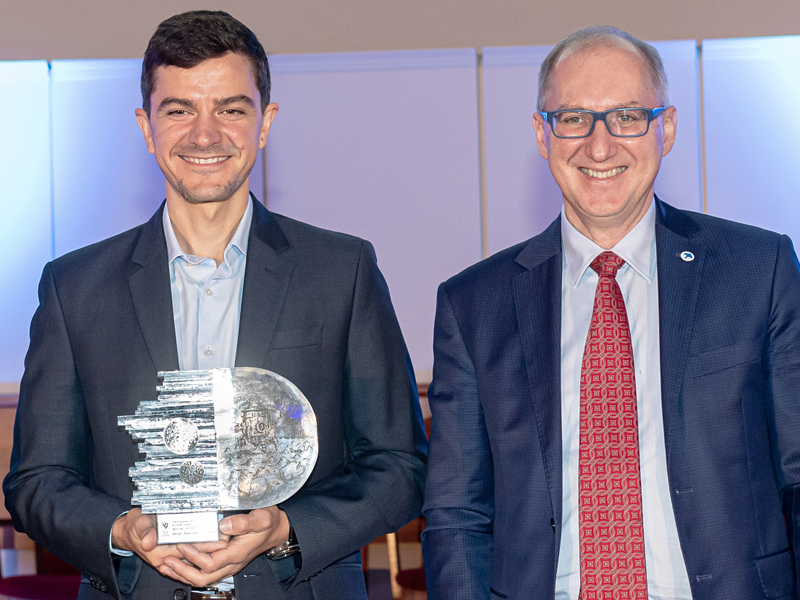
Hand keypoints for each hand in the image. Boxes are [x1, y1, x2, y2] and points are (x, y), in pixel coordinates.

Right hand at [111, 508, 225, 576]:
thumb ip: (145, 531)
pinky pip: (188, 554)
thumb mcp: (138, 524)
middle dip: (211, 547)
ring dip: (208, 548)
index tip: (219, 541)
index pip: (187, 550)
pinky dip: (200, 548)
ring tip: (225, 539)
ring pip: (193, 555)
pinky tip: (212, 542)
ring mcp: (169, 557)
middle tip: (228, 539)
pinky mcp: (172, 553)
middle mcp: (166, 558)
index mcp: (159, 552)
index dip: (204, 546)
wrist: (127, 532)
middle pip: (193, 554)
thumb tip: (149, 541)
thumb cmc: (134, 526)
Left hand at [160, 507, 290, 585]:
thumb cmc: (269, 522)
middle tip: (166, 561)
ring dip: (183, 574)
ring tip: (166, 565)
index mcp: (238, 553)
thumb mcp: (261, 517)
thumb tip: (222, 526)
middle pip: (203, 577)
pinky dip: (189, 571)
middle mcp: (232, 562)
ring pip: (203, 578)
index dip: (195, 557)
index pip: (211, 563)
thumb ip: (243, 522)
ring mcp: (229, 564)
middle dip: (182, 571)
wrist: (277, 529)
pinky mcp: (226, 561)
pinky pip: (206, 573)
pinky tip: (179, 564)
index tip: (182, 545)